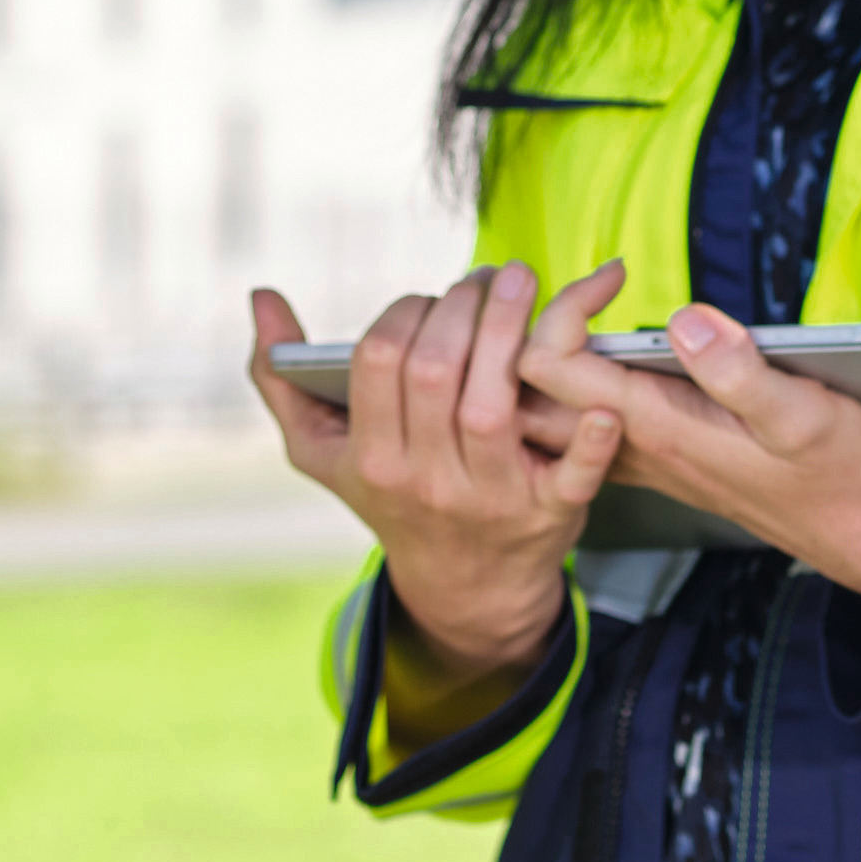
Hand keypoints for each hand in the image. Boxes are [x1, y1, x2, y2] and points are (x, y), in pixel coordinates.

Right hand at [251, 266, 623, 685]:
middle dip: (462, 307)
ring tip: (523, 283)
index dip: (407, 311)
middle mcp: (425, 481)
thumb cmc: (392, 493)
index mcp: (371, 459)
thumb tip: (260, 295)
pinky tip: (601, 403)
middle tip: (488, 275)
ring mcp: (487, 499)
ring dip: (512, 330)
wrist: (465, 586)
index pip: (380, 361)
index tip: (432, 297)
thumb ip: (282, 377)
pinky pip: (572, 477)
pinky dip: (590, 442)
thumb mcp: (323, 451)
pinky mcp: (548, 514)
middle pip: (436, 373)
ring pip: (493, 405)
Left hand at [523, 303, 860, 604]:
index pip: (552, 365)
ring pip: (558, 416)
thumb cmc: (844, 477)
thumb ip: (740, 370)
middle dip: (536, 331)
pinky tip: (622, 350)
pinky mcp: (672, 458)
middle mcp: (642, 446)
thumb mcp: (804, 415)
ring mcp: (653, 456)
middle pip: (533, 395)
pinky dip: (586, 383)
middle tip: (580, 284)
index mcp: (660, 426)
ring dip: (555, 357)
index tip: (618, 274)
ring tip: (590, 303)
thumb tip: (684, 318)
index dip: (566, 306)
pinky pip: (595, 426)